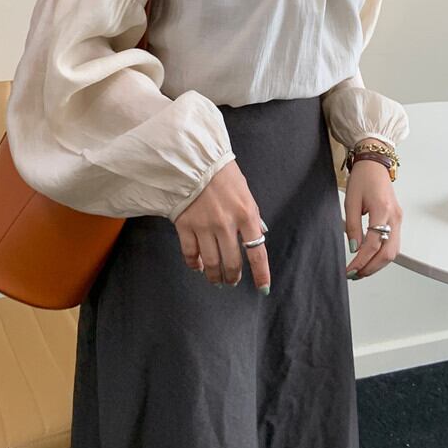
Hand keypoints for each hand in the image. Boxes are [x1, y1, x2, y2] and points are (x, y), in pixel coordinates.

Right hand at [173, 159, 270, 292]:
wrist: (196, 160)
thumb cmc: (224, 175)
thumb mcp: (246, 194)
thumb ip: (251, 217)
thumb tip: (258, 237)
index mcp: (246, 214)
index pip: (257, 252)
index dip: (261, 274)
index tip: (263, 288)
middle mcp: (226, 223)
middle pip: (232, 263)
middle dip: (233, 277)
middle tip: (232, 282)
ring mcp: (204, 225)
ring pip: (211, 263)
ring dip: (215, 276)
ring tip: (217, 280)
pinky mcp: (185, 224)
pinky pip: (190, 253)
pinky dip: (194, 264)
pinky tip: (198, 266)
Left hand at [343, 139, 402, 279]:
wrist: (375, 164)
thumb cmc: (362, 178)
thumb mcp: (351, 200)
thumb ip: (352, 225)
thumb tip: (354, 248)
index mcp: (382, 209)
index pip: (373, 243)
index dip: (361, 260)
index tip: (350, 269)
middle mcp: (394, 216)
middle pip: (388, 252)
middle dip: (371, 267)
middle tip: (355, 274)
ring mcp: (398, 219)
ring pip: (393, 251)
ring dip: (378, 264)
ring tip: (361, 270)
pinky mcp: (398, 219)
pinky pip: (394, 243)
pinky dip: (383, 255)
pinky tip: (370, 259)